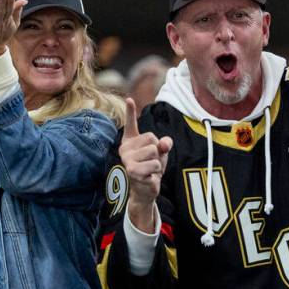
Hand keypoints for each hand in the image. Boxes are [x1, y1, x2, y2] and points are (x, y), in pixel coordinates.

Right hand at [119, 98, 171, 230]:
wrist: (145, 189)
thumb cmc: (151, 168)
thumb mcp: (160, 152)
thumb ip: (164, 144)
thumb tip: (164, 144)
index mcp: (130, 141)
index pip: (131, 124)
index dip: (130, 111)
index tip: (129, 99)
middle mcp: (125, 148)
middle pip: (152, 138)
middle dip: (158, 151)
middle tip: (151, 162)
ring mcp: (127, 159)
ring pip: (154, 151)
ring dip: (158, 162)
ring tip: (150, 169)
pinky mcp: (132, 170)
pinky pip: (155, 164)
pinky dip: (157, 171)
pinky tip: (149, 176)